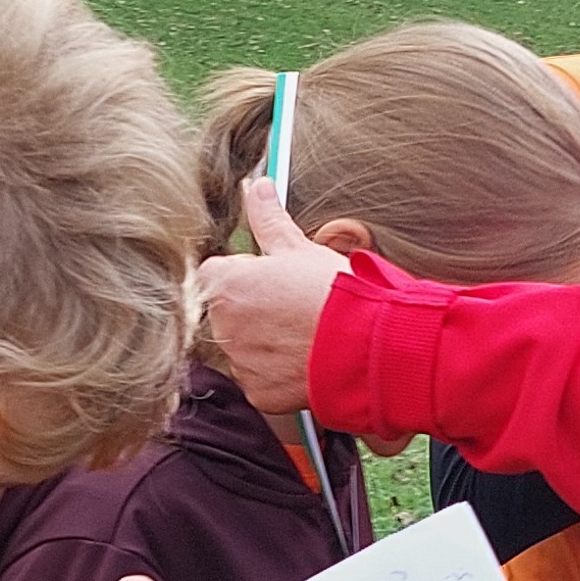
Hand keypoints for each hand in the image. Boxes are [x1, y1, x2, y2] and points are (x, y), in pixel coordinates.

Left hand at [195, 175, 350, 412]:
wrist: (366, 343)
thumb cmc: (335, 292)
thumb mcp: (299, 248)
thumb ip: (269, 219)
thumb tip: (259, 188)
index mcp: (224, 284)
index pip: (213, 274)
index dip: (244, 274)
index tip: (270, 279)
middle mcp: (222, 325)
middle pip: (224, 312)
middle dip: (249, 309)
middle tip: (289, 305)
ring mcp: (239, 361)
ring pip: (240, 347)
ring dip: (261, 341)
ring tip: (300, 331)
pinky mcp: (257, 392)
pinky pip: (258, 378)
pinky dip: (275, 372)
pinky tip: (301, 357)